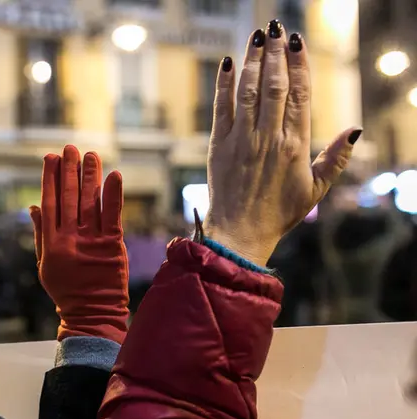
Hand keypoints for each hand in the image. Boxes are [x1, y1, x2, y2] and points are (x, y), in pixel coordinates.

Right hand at [29, 145, 128, 343]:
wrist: (92, 314)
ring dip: (89, 176)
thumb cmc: (67, 289)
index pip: (49, 203)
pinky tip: (113, 175)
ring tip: (90, 155)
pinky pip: (113, 216)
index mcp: (51, 243)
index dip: (50, 179)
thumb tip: (34, 206)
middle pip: (68, 197)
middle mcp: (69, 239)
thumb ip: (40, 234)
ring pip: (89, 202)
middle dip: (69, 170)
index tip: (51, 158)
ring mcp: (91, 241)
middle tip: (71, 148)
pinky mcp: (112, 246)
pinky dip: (113, 195)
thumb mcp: (45, 264)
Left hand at [205, 21, 360, 265]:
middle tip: (277, 29)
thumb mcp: (315, 189)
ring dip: (253, 61)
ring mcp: (242, 140)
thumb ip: (336, 158)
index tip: (298, 42)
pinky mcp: (219, 144)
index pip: (299, 95)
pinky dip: (225, 84)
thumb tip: (355, 130)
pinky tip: (228, 62)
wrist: (239, 232)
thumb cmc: (279, 212)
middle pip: (274, 85)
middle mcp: (268, 138)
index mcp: (295, 146)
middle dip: (276, 53)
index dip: (299, 65)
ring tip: (257, 36)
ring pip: (249, 91)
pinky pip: (221, 107)